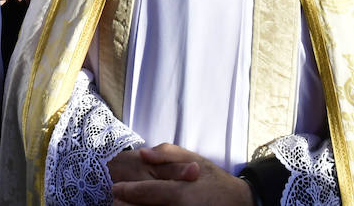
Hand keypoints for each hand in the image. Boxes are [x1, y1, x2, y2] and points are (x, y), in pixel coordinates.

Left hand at [111, 144, 250, 205]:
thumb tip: (142, 153)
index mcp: (179, 193)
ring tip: (124, 203)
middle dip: (125, 204)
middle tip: (115, 199)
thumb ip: (167, 155)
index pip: (145, 193)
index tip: (114, 188)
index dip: (126, 191)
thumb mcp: (195, 160)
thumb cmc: (215, 181)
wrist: (238, 204)